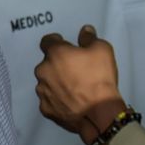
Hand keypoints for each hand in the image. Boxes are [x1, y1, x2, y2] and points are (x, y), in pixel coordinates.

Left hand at [34, 25, 129, 144]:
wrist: (98, 113)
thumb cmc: (99, 77)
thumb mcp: (102, 50)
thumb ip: (89, 38)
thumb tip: (84, 31)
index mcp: (55, 54)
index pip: (47, 41)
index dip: (55, 42)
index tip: (64, 46)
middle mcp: (43, 71)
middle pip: (47, 64)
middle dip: (57, 65)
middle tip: (74, 70)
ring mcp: (42, 92)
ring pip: (46, 83)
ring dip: (56, 82)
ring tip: (73, 89)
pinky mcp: (45, 109)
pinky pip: (49, 100)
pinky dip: (57, 99)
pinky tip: (70, 102)